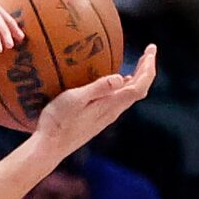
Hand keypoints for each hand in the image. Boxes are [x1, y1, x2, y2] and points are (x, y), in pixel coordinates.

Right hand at [35, 44, 156, 155]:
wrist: (47, 149)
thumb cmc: (57, 123)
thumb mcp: (75, 99)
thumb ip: (98, 88)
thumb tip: (121, 77)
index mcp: (109, 105)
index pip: (139, 86)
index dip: (148, 67)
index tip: (150, 49)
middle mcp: (111, 113)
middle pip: (138, 90)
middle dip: (146, 70)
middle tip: (148, 52)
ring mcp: (104, 118)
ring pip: (129, 97)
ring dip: (137, 79)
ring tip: (138, 65)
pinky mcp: (96, 121)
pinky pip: (118, 102)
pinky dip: (124, 88)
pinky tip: (117, 83)